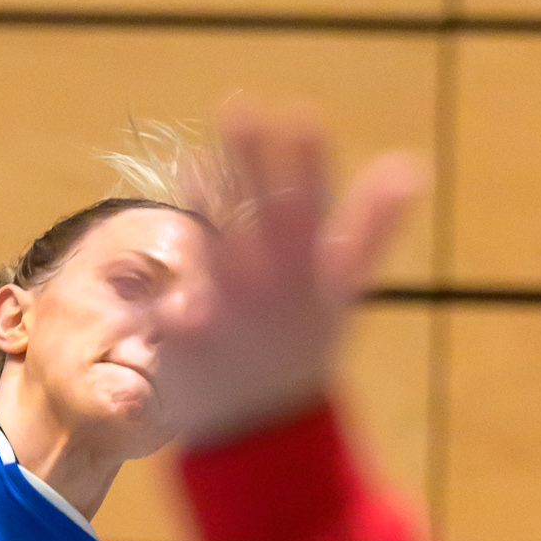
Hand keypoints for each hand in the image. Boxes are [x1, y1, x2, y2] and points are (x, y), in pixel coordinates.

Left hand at [161, 102, 423, 449]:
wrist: (266, 433)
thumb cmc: (303, 344)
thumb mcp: (341, 290)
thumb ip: (372, 228)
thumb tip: (410, 166)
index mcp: (309, 274)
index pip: (310, 209)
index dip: (307, 163)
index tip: (301, 113)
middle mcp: (273, 293)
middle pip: (262, 220)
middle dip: (252, 166)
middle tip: (239, 108)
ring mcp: (231, 320)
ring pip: (219, 257)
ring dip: (207, 212)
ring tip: (191, 164)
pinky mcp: (188, 348)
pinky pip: (167, 314)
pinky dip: (153, 294)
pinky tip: (131, 261)